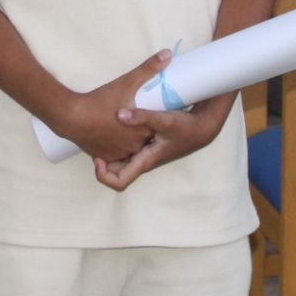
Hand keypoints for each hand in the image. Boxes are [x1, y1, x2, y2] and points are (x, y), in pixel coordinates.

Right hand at [48, 50, 173, 161]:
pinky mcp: (106, 158)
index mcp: (144, 130)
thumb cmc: (100, 101)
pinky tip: (114, 135)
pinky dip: (116, 146)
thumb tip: (167, 53)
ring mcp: (120, 154)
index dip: (155, 119)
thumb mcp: (126, 82)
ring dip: (130, 139)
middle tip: (137, 114)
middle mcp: (135, 146)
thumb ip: (148, 68)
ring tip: (126, 125)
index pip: (158, 126)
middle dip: (143, 128)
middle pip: (145, 138)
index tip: (152, 109)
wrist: (71, 117)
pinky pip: (117, 153)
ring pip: (131, 147)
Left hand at [93, 93, 233, 190]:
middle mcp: (143, 160)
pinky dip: (119, 142)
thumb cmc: (186, 128)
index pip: (119, 181)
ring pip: (122, 158)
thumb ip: (143, 116)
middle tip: (93, 144)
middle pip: (116, 170)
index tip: (96, 157)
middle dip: (103, 161)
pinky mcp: (149, 144)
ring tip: (100, 133)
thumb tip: (120, 114)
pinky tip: (115, 125)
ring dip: (110, 151)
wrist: (203, 127)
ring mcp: (146, 153)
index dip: (103, 174)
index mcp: (144, 161)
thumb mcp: (164, 120)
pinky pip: (129, 149)